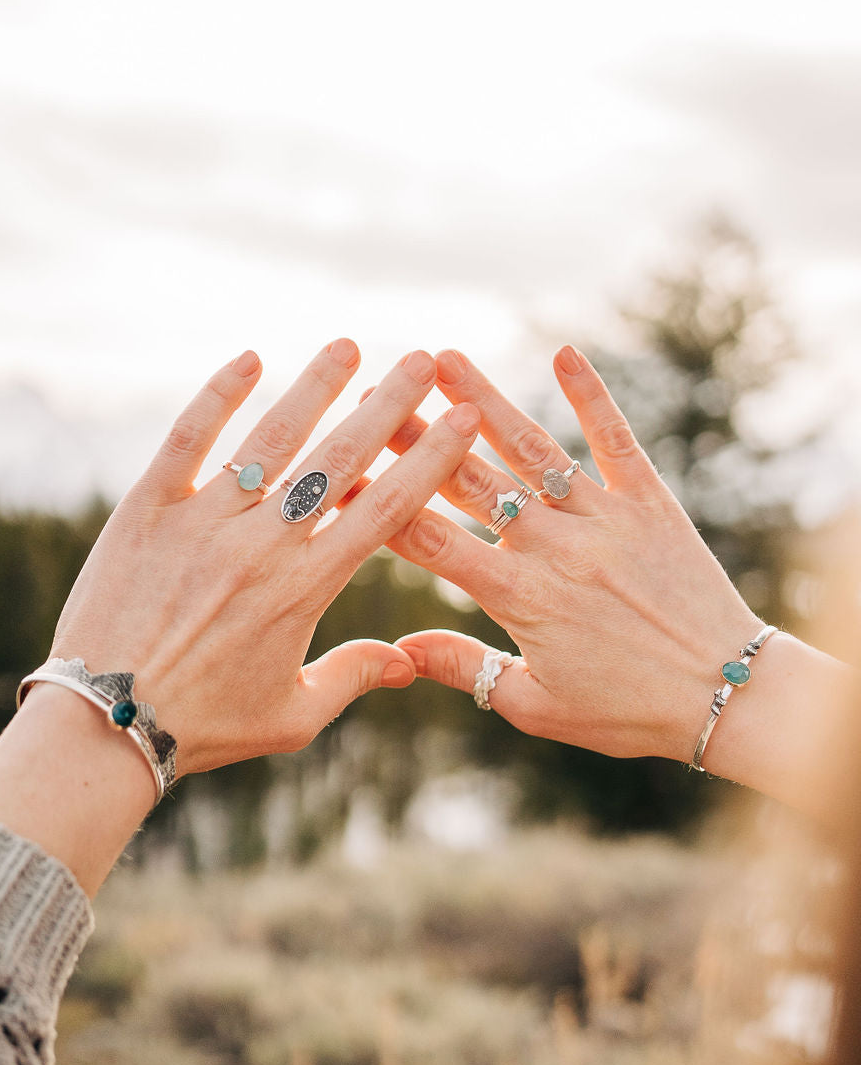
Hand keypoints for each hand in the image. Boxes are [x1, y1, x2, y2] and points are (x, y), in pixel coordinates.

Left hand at [0, 340, 480, 890]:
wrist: (103, 724)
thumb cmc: (202, 727)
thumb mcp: (291, 716)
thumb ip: (352, 677)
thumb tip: (410, 662)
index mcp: (304, 590)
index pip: (384, 509)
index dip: (429, 461)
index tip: (462, 419)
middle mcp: (261, 546)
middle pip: (338, 460)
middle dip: (386, 405)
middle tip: (420, 360)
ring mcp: (202, 522)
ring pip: (271, 439)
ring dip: (313, 388)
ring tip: (347, 346)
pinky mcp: (146, 510)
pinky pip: (188, 440)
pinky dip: (217, 397)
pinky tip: (248, 358)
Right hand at [386, 346, 850, 801]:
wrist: (727, 695)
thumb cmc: (628, 712)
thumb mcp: (538, 707)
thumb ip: (467, 669)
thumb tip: (400, 650)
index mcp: (522, 598)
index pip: (432, 542)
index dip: (380, 505)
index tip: (338, 474)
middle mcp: (557, 548)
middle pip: (470, 482)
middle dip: (416, 437)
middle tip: (374, 396)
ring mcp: (605, 519)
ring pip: (532, 450)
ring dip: (485, 400)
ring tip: (442, 359)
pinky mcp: (650, 503)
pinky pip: (617, 440)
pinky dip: (593, 396)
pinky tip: (566, 351)